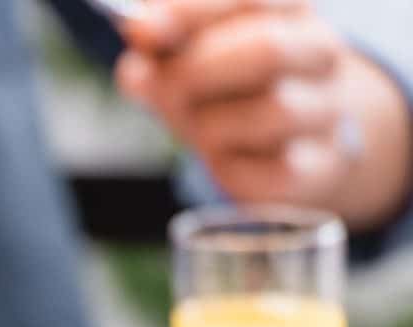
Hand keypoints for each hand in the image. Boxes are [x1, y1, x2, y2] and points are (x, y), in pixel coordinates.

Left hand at [117, 0, 412, 231]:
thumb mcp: (190, 53)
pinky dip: (229, 167)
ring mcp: (326, 112)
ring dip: (210, 123)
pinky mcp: (316, 169)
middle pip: (269, 49)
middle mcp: (320, 55)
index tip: (142, 30)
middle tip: (160, 86)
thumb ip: (163, 40)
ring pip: (274, 111)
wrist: (291, 140)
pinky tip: (221, 155)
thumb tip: (142, 32)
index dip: (190, 12)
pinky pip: (271, 170)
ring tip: (195, 124)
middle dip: (197, 71)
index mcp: (289, 10)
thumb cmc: (226, 86)